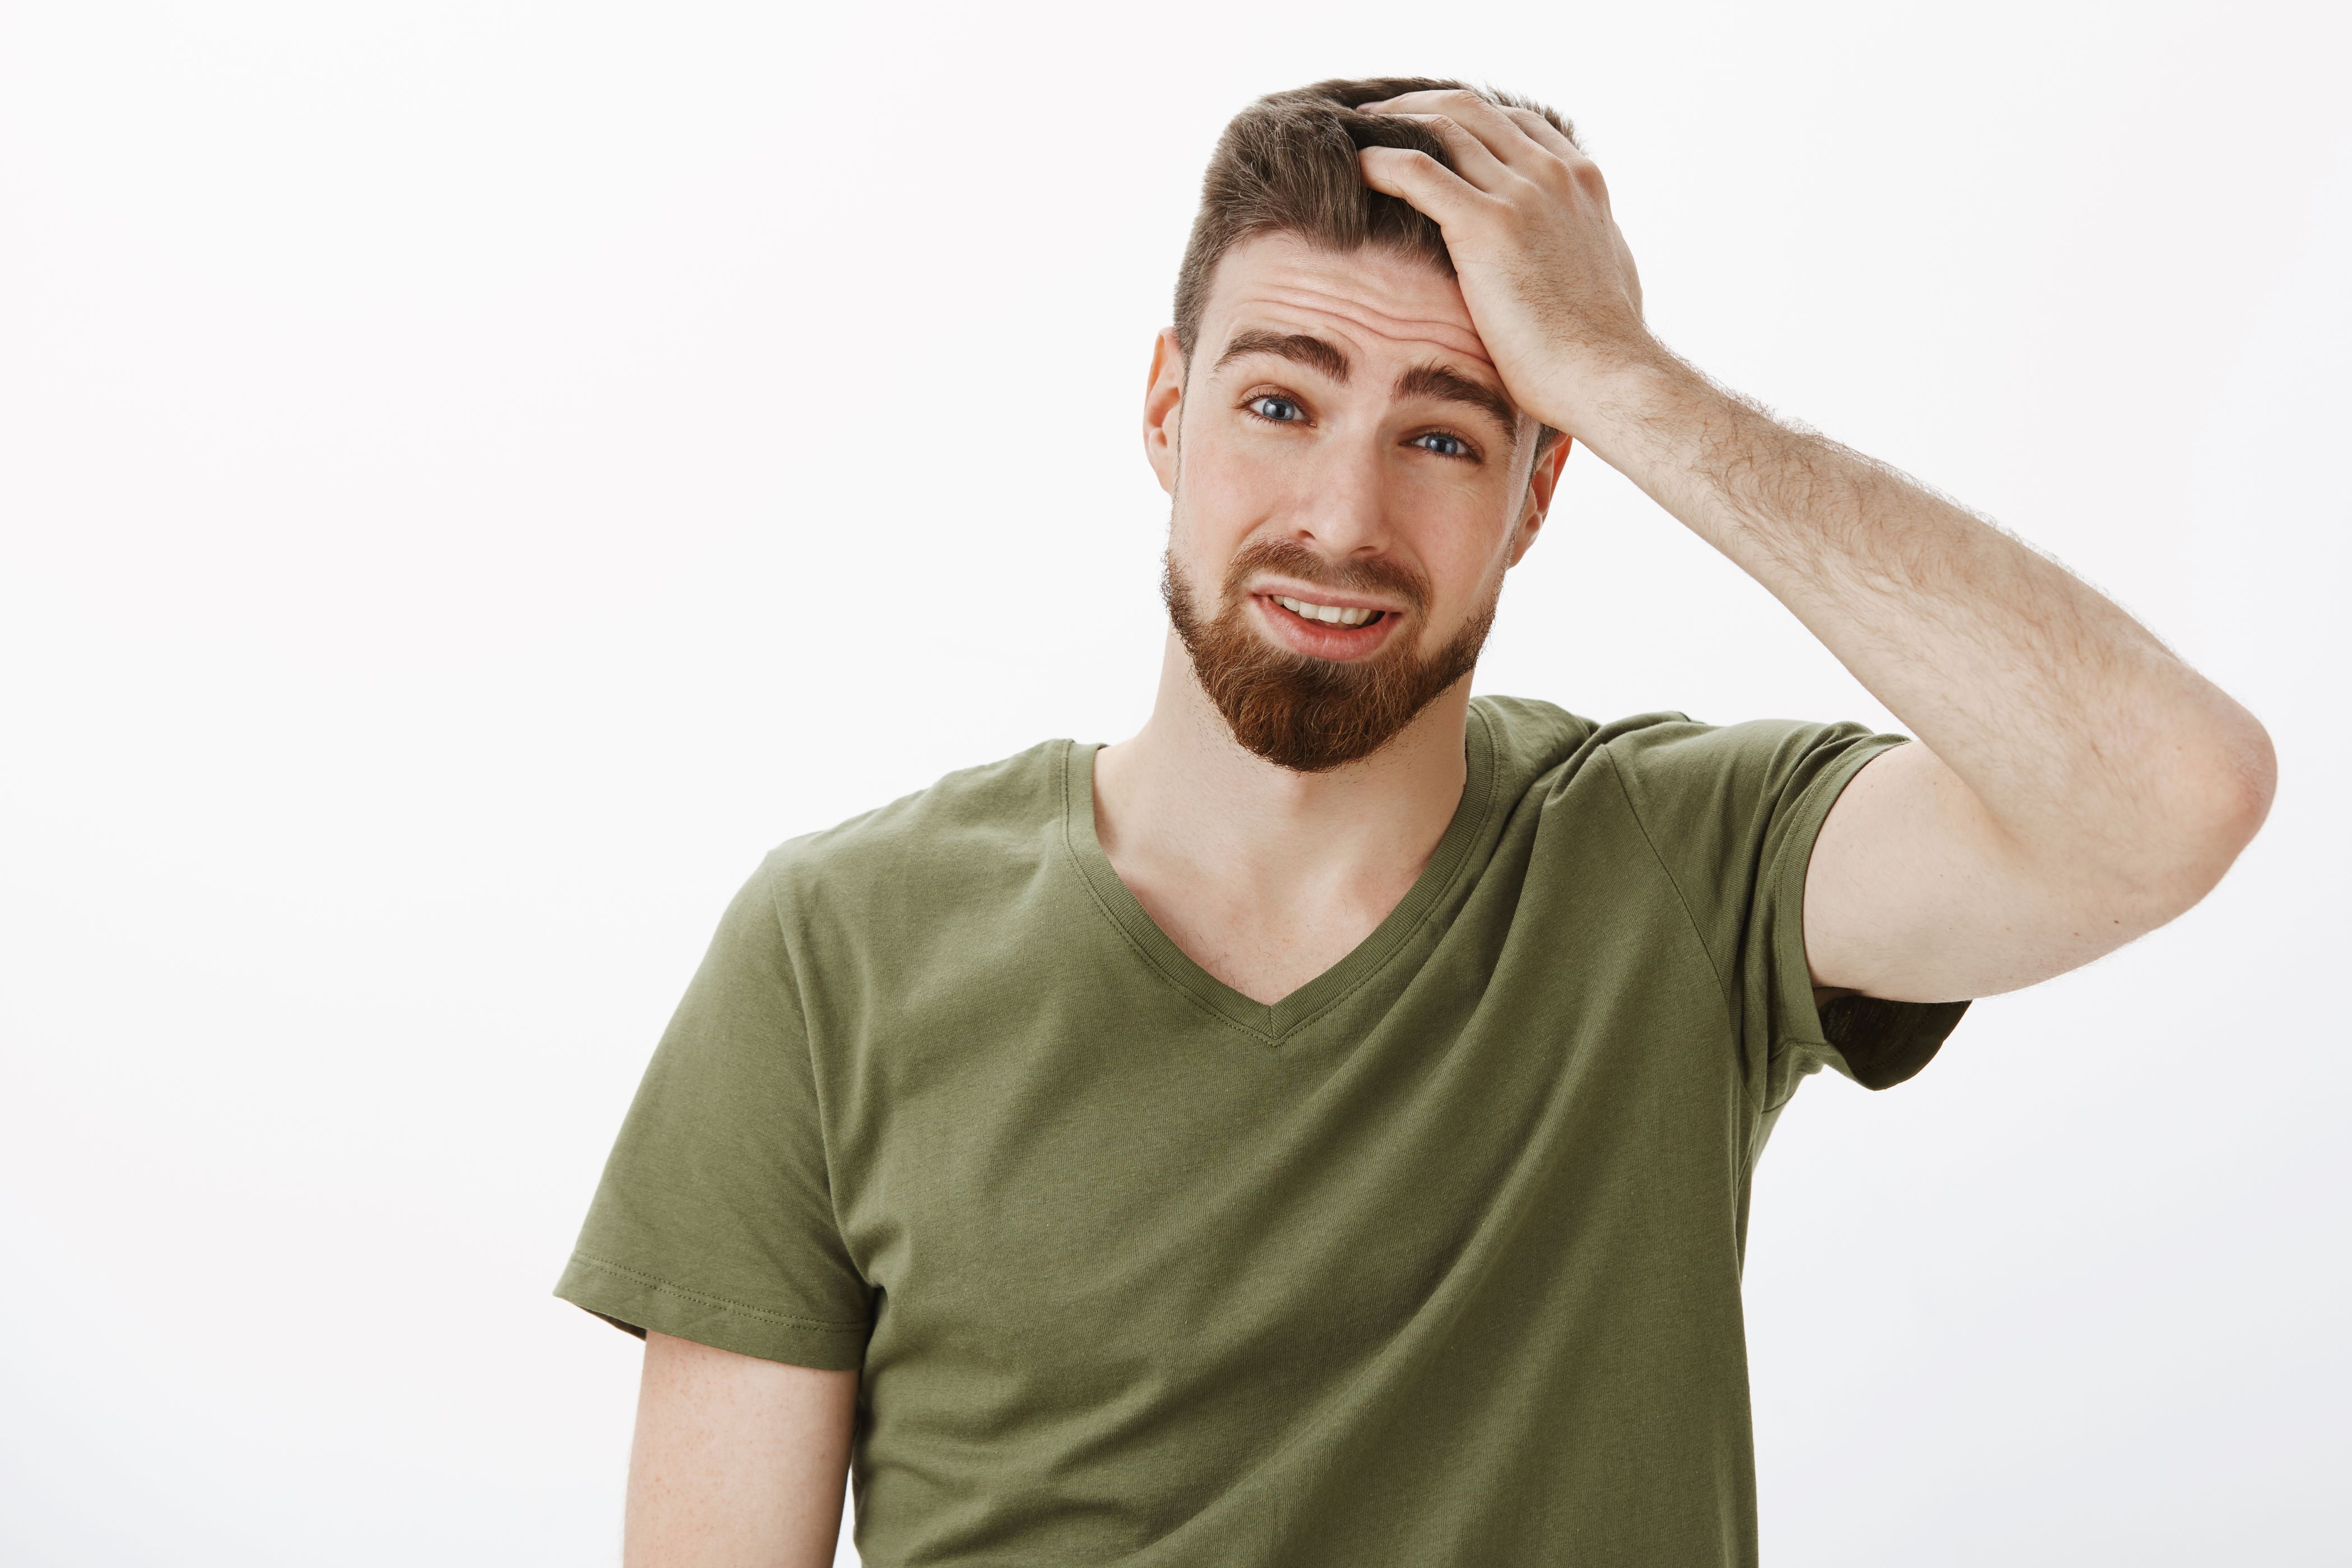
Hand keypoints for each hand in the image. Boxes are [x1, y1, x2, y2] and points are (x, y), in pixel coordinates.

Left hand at [1357, 90, 1654, 440]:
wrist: (1606, 376)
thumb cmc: (1601, 347)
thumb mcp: (1605, 272)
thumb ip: (1579, 242)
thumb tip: (1568, 249)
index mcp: (1581, 182)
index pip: (1514, 121)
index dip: (1465, 117)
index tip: (1427, 129)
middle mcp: (1553, 175)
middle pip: (1472, 110)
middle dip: (1417, 108)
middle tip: (1376, 121)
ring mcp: (1522, 194)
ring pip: (1444, 127)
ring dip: (1393, 126)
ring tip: (1356, 136)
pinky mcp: (1488, 225)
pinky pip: (1419, 173)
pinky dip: (1382, 162)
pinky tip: (1355, 168)